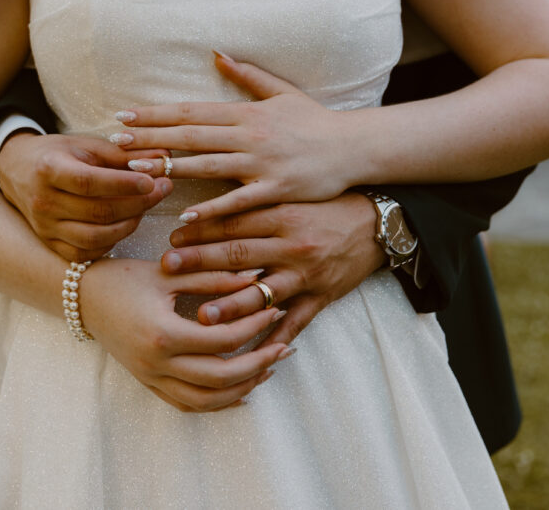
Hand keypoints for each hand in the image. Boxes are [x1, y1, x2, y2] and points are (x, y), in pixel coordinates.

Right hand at [0, 132, 172, 260]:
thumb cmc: (58, 154)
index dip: (124, 184)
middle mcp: (43, 202)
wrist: (18, 171)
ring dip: (129, 224)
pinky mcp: (50, 244)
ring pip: (95, 237)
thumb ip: (123, 154)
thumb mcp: (85, 146)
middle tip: (162, 190)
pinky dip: (111, 242)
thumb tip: (163, 157)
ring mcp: (45, 227)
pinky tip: (124, 224)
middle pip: (97, 211)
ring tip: (145, 207)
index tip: (153, 180)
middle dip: (138, 203)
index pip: (89, 182)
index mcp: (49, 169)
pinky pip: (86, 252)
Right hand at [80, 259, 291, 411]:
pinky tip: (240, 389)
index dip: (254, 326)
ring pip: (206, 400)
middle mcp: (156, 364)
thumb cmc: (124, 278)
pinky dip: (217, 402)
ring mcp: (151, 378)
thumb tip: (256, 277)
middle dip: (258, 363)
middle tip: (284, 347)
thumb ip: (213, 277)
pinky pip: (188, 404)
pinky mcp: (148, 384)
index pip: (222, 339)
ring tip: (268, 369)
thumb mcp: (170, 272)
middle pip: (221, 378)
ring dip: (242, 387)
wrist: (83, 298)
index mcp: (163, 334)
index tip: (274, 309)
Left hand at [110, 51, 353, 221]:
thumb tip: (216, 53)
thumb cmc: (315, 122)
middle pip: (191, 135)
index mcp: (246, 113)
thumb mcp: (282, 92)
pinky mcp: (275, 189)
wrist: (354, 148)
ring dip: (169, 166)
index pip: (192, 111)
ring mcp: (261, 163)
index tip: (125, 117)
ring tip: (136, 170)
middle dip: (151, 137)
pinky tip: (186, 212)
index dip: (156, 114)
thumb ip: (247, 75)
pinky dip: (212, 206)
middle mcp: (249, 135)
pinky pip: (238, 200)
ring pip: (207, 164)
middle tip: (115, 142)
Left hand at [160, 193, 386, 346]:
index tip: (173, 237)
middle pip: (240, 254)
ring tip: (202, 316)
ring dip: (232, 305)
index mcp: (283, 215)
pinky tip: (250, 350)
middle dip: (201, 262)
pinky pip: (295, 320)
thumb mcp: (292, 197)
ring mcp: (307, 274)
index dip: (202, 229)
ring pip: (264, 293)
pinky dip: (274, 336)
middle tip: (169, 269)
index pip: (234, 223)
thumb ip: (256, 204)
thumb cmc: (328, 207)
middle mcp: (292, 244)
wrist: (379, 224)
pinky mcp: (321, 296)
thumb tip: (210, 207)